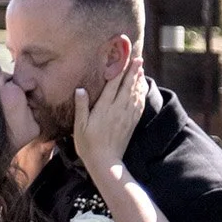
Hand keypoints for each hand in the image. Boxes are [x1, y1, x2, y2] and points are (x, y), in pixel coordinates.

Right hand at [73, 52, 146, 180]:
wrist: (106, 163)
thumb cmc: (88, 145)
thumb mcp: (80, 126)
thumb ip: (81, 107)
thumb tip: (80, 89)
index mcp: (104, 108)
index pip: (114, 84)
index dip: (120, 70)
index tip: (125, 58)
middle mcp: (118, 109)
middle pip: (128, 86)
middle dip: (133, 71)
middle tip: (138, 58)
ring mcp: (127, 117)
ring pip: (135, 94)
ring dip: (139, 81)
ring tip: (141, 69)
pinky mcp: (132, 124)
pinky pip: (139, 105)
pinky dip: (141, 94)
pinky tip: (142, 89)